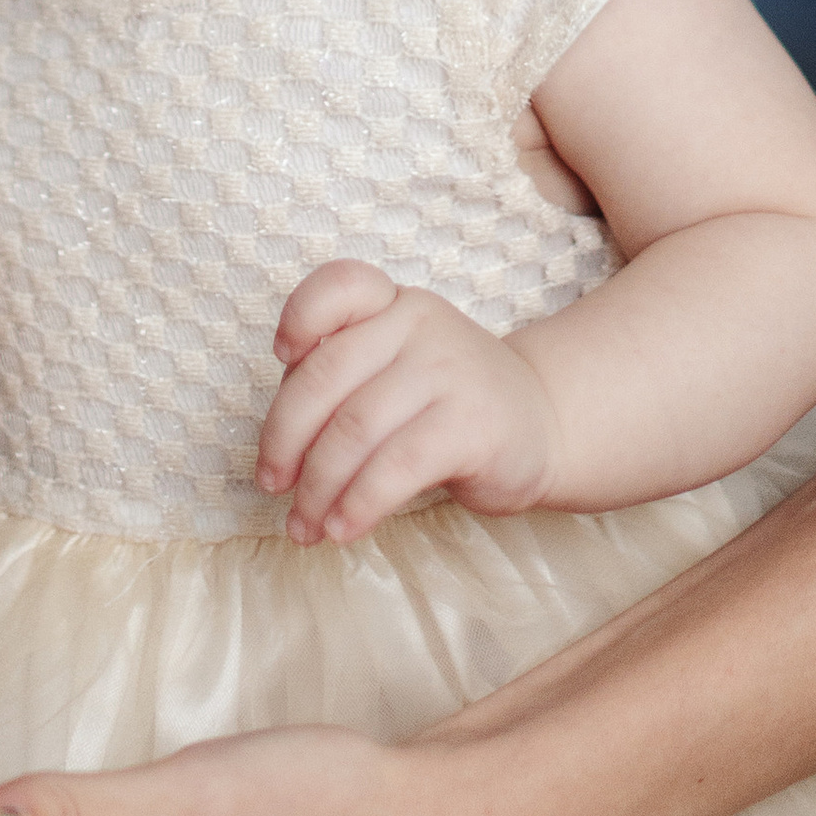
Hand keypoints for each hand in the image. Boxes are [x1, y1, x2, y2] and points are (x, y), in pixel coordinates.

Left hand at [255, 261, 554, 540]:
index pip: (340, 287)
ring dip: (317, 488)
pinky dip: (358, 503)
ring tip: (304, 526)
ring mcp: (448, 371)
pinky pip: (395, 466)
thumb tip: (279, 448)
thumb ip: (344, 382)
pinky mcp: (471, 425)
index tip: (281, 357)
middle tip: (273, 486)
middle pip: (326, 375)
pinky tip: (343, 528)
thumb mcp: (398, 367)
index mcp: (394, 304)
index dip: (300, 316)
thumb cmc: (448, 401)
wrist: (543, 423)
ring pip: (354, 429)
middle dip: (285, 439)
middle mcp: (418, 325)